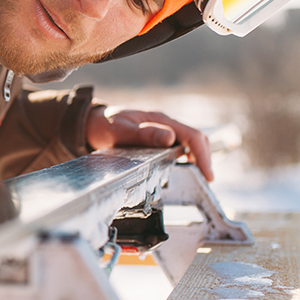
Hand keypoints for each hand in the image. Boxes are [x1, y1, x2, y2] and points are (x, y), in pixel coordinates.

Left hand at [85, 105, 213, 181]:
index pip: (193, 135)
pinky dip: (188, 157)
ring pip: (190, 143)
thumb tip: (170, 138)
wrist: (92, 123)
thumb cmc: (105, 126)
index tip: (207, 174)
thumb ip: (144, 134)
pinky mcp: (158, 138)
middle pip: (197, 139)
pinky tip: (186, 168)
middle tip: (206, 180)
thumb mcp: (120, 131)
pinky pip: (180, 146)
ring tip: (200, 176)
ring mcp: (163, 130)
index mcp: (160, 119)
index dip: (203, 155)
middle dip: (205, 159)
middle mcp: (165, 123)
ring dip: (198, 158)